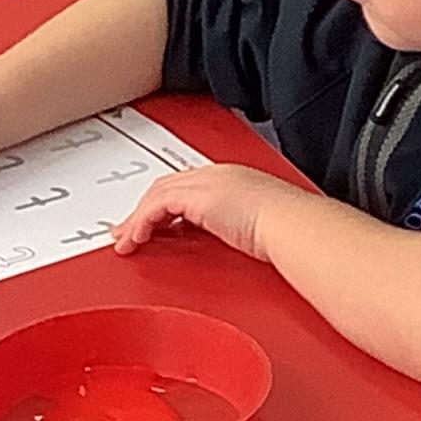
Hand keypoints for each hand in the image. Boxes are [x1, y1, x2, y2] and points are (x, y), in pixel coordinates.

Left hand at [111, 165, 305, 261]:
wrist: (295, 226)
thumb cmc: (289, 229)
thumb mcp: (257, 227)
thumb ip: (239, 229)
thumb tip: (238, 245)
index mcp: (232, 179)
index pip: (188, 188)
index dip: (166, 207)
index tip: (156, 227)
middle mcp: (216, 175)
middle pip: (166, 187)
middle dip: (144, 211)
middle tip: (127, 232)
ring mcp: (205, 183)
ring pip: (157, 196)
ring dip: (137, 219)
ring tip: (125, 241)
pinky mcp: (196, 197)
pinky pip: (155, 207)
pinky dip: (141, 223)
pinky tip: (136, 241)